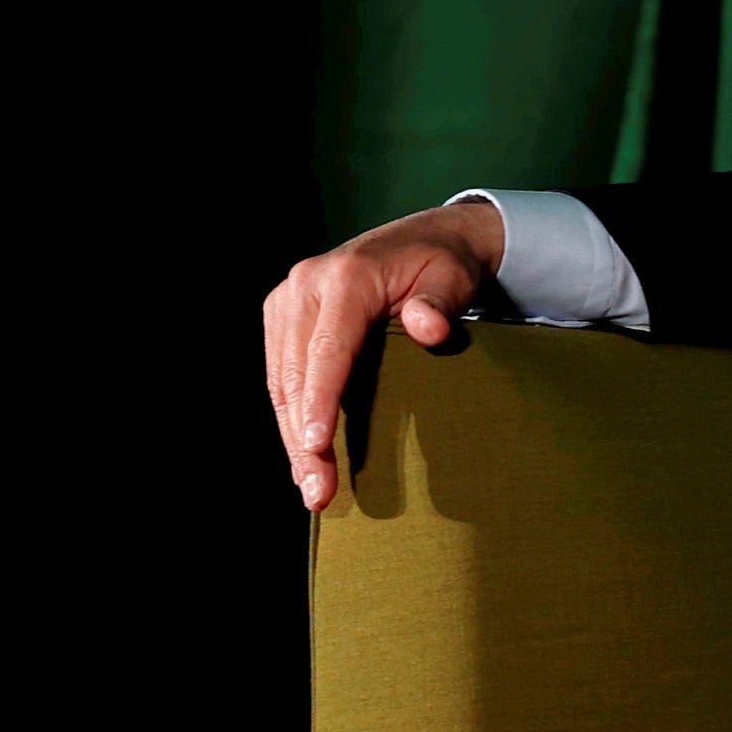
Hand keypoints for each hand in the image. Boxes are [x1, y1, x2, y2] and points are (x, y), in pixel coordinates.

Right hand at [262, 201, 505, 511]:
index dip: (320, 401)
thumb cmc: (440, 265)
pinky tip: (301, 455)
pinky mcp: (283, 316)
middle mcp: (305, 285)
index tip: (316, 446)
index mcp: (346, 278)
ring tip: (310, 488)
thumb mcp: (452, 278)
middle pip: (296, 373)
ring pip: (280, 381)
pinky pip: (279, 375)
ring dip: (291, 437)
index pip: (327, 349)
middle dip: (303, 438)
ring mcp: (288, 299)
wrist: (422, 238)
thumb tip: (429, 330)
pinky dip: (289, 416)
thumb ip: (439, 304)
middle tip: (318, 493)